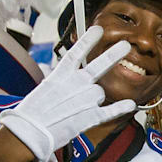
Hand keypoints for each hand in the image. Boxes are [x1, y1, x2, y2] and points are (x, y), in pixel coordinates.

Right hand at [0, 25, 135, 161]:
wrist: (30, 132)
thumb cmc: (33, 112)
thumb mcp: (45, 88)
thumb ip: (63, 82)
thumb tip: (72, 81)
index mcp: (61, 74)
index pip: (78, 51)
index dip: (89, 39)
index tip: (98, 29)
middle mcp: (76, 83)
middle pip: (100, 65)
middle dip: (114, 53)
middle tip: (125, 45)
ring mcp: (86, 99)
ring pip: (100, 93)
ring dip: (94, 99)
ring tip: (78, 108)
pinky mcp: (91, 116)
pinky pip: (111, 110)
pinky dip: (121, 108)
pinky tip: (130, 104)